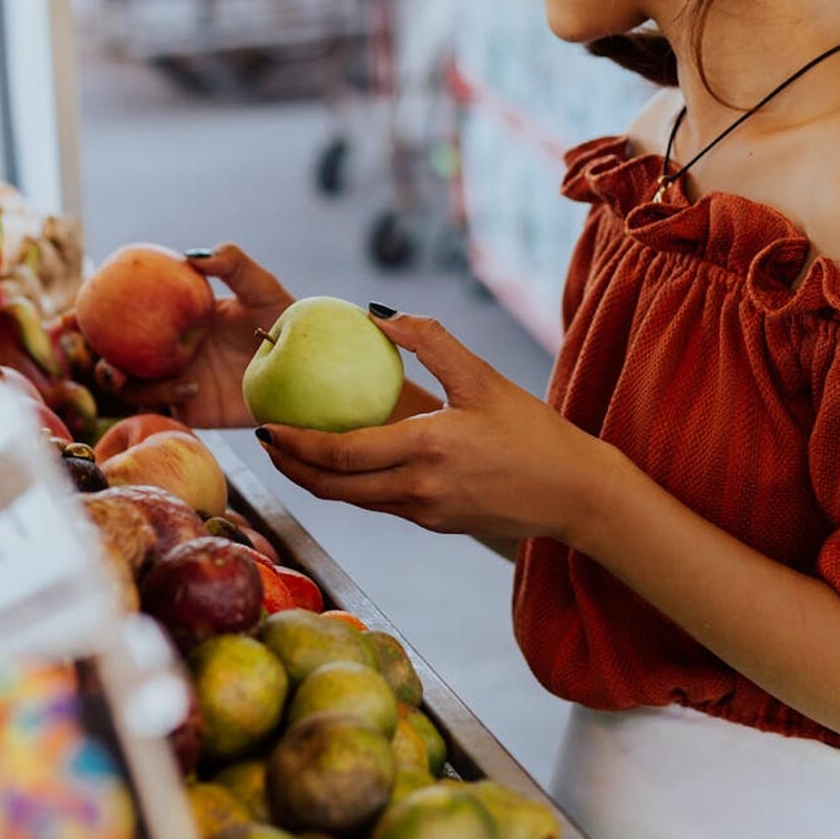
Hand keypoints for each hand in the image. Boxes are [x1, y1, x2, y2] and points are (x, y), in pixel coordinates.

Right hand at [97, 244, 293, 427]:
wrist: (305, 370)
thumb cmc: (287, 322)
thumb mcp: (263, 290)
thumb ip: (234, 266)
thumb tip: (192, 253)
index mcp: (174, 317)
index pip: (125, 313)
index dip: (93, 314)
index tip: (72, 313)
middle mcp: (169, 351)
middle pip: (115, 357)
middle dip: (93, 357)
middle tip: (91, 349)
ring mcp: (177, 381)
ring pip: (132, 388)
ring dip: (128, 381)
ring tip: (134, 371)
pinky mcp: (192, 410)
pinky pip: (163, 410)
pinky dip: (165, 398)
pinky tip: (192, 385)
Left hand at [256, 311, 612, 540]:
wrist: (574, 494)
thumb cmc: (533, 431)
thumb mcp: (483, 377)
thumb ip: (430, 341)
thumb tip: (378, 314)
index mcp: (427, 449)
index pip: (342, 454)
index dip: (296, 443)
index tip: (266, 426)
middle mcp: (419, 489)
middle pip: (334, 487)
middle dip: (292, 467)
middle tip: (265, 442)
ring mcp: (426, 513)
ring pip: (354, 501)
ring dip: (317, 480)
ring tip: (293, 453)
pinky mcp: (436, 524)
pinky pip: (380, 504)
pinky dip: (352, 486)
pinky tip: (346, 464)